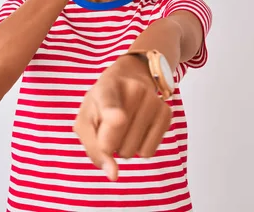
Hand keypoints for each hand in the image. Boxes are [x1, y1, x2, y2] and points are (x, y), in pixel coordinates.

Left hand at [73, 57, 172, 180]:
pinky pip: (150, 152)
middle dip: (110, 145)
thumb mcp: (86, 120)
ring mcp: (153, 100)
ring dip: (124, 148)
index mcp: (106, 89)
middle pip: (118, 145)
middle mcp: (133, 91)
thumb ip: (94, 148)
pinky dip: (140, 148)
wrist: (129, 78)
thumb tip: (113, 175)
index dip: (115, 115)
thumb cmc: (101, 104)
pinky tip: (137, 130)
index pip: (111, 104)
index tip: (119, 118)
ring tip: (123, 127)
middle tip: (109, 127)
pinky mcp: (167, 113)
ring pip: (135, 151)